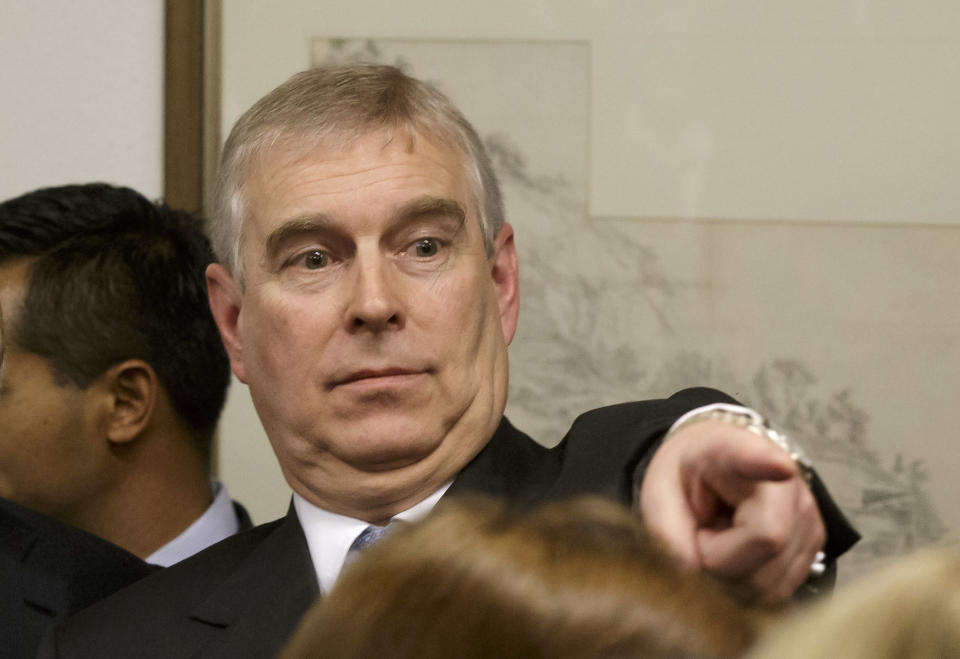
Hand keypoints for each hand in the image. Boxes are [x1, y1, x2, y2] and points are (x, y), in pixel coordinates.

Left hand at [639, 419, 825, 603]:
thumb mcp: (659, 497)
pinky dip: (749, 586)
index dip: (768, 463)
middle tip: (703, 536)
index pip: (755, 457)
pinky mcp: (815, 544)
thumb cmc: (685, 480)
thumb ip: (668, 534)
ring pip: (772, 580)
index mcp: (732, 452)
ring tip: (720, 543)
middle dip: (720, 561)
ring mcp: (807, 514)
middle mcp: (784, 481)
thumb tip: (695, 572)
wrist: (712, 471)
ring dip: (733, 578)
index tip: (781, 467)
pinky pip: (779, 590)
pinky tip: (738, 557)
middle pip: (766, 544)